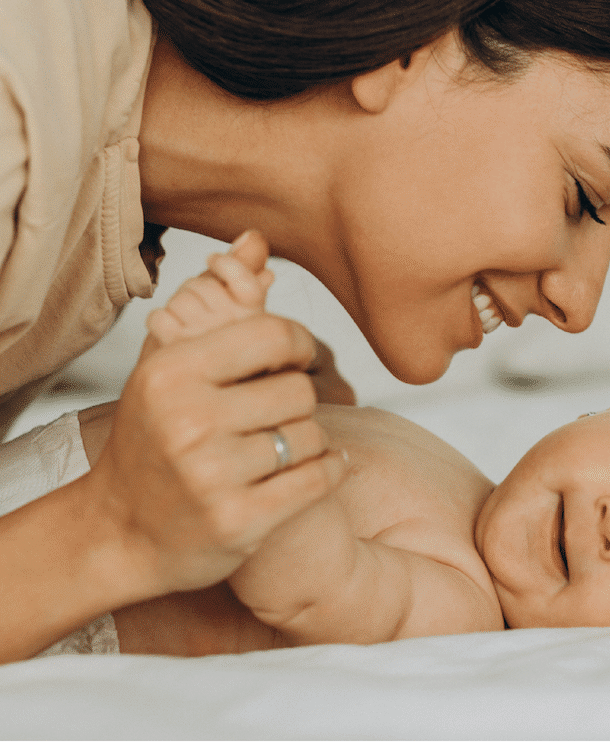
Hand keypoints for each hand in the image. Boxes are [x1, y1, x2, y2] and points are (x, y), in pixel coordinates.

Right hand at [87, 308, 347, 598]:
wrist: (120, 532)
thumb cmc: (151, 437)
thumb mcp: (168, 365)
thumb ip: (217, 301)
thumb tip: (257, 237)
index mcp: (171, 373)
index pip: (274, 335)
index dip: (298, 344)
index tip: (293, 359)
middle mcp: (188, 422)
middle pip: (299, 389)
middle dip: (296, 401)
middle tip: (274, 414)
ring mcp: (212, 476)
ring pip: (312, 435)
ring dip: (308, 440)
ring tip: (280, 446)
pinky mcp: (239, 521)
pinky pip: (319, 479)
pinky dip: (329, 469)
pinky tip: (317, 467)